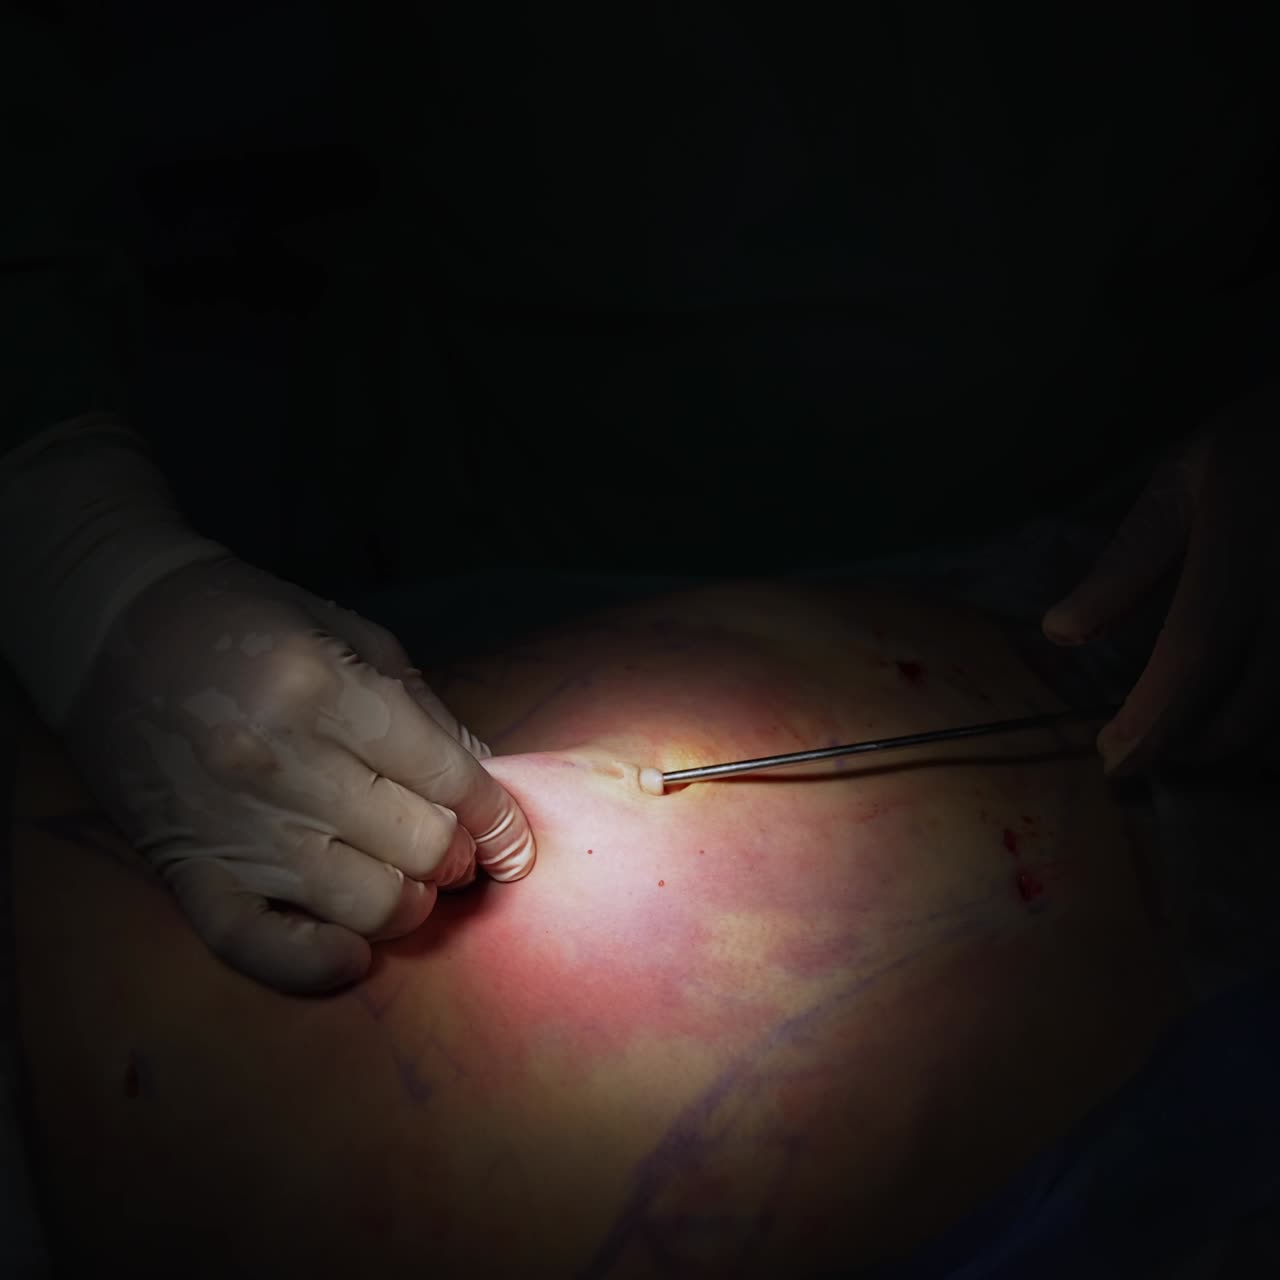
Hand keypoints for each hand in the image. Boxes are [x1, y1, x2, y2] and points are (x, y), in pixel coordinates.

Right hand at [61, 556, 535, 991]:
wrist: (114, 632)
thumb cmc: (247, 623)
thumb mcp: (351, 637)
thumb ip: (426, 712)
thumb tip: (489, 783)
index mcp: (322, 691)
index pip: (449, 779)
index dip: (499, 818)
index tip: (513, 841)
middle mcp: (279, 763)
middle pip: (419, 845)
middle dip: (457, 854)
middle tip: (453, 846)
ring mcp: (233, 825)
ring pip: (367, 904)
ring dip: (410, 903)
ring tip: (408, 879)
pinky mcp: (189, 872)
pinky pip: (260, 947)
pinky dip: (318, 963)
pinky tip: (353, 952)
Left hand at [1041, 394, 1279, 775]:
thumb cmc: (1262, 443)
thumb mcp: (1185, 479)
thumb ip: (1127, 561)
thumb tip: (1059, 634)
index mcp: (1245, 544)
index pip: (1197, 653)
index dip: (1154, 718)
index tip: (1113, 758)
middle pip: (1247, 706)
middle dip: (1186, 750)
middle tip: (1138, 758)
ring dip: (1230, 751)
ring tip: (1179, 747)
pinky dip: (1268, 728)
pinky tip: (1233, 720)